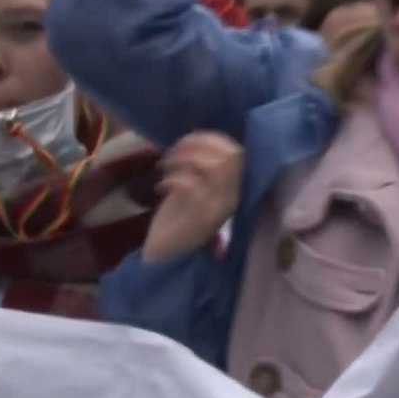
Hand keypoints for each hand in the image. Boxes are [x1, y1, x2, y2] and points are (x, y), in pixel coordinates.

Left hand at [143, 132, 243, 261]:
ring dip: (184, 159)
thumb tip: (193, 140)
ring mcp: (220, 208)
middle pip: (230, 156)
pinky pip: (192, 186)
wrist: (167, 259)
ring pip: (213, 167)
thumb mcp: (195, 190)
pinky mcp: (201, 218)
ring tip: (165, 166)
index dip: (211, 139)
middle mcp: (233, 198)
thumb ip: (202, 169)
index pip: (237, 152)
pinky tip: (161, 187)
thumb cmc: (178, 221)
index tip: (186, 140)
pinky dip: (173, 180)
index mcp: (235, 190)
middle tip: (172, 152)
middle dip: (197, 145)